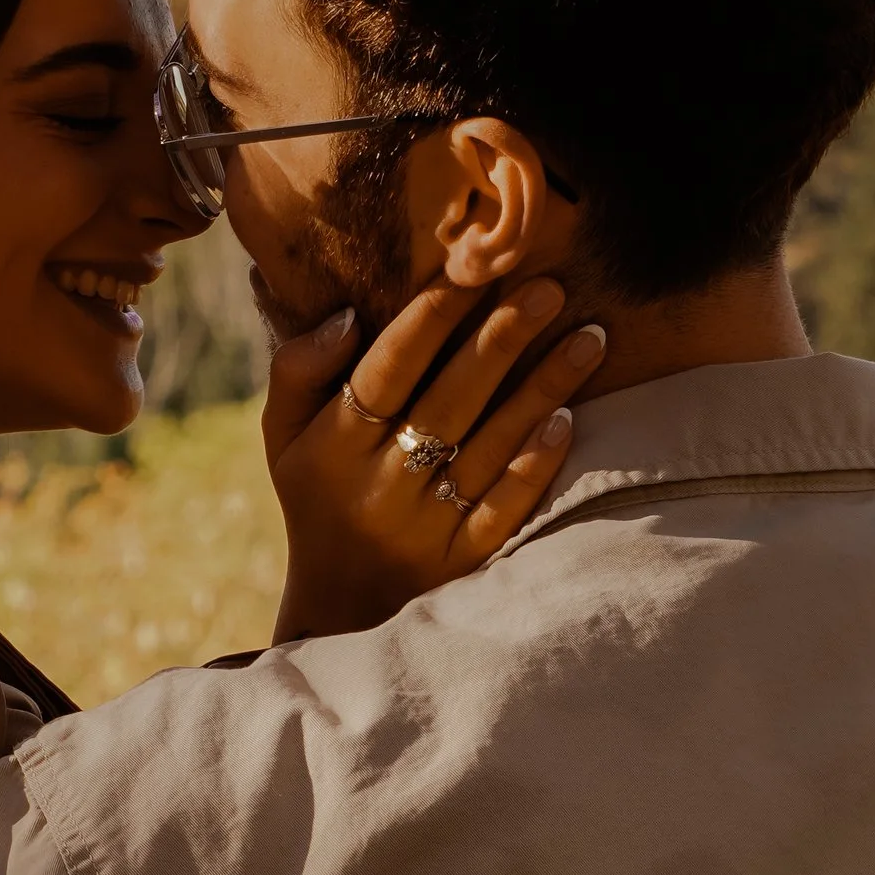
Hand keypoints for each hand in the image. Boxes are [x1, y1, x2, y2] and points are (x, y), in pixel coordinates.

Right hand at [264, 277, 604, 642]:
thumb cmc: (319, 496)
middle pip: (449, 400)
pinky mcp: (463, 563)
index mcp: (332, 446)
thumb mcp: (285, 436)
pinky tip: (568, 418)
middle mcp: (378, 486)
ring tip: (590, 335)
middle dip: (502, 337)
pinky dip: (535, 463)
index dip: (432, 315)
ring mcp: (424, 528)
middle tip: (550, 287)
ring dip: (543, 388)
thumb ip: (299, 369)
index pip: (387, 367)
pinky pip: (506, 508)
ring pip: (490, 447)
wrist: (341, 610)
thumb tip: (345, 315)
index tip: (475, 264)